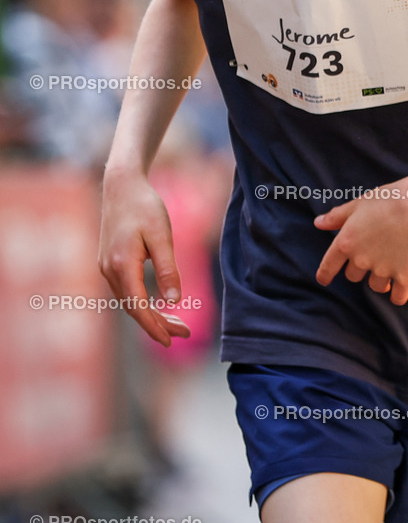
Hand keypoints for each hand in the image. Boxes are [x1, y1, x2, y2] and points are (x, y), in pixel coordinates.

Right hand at [98, 171, 189, 345]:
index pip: (138, 307)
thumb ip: (167, 269)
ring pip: (129, 300)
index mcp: (122, 266)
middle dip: (157, 324)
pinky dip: (141, 301)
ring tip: (176, 322)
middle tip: (183, 334)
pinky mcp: (109, 261)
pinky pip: (125, 289)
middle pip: (133, 308)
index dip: (154, 327)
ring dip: (150, 314)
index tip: (171, 341)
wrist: (121, 185)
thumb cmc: (144, 206)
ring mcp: (106, 266)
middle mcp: (109, 270)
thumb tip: (173, 301)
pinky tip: (156, 303)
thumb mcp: (161, 236)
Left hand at [313, 175, 407, 304]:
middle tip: (374, 253)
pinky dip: (397, 294)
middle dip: (360, 268)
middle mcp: (361, 260)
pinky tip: (400, 288)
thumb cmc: (387, 200)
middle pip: (353, 276)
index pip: (329, 266)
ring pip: (376, 286)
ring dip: (380, 280)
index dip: (325, 274)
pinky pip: (397, 297)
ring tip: (391, 264)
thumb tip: (318, 223)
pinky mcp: (405, 278)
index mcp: (346, 242)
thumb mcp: (358, 204)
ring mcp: (383, 271)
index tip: (324, 280)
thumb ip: (336, 217)